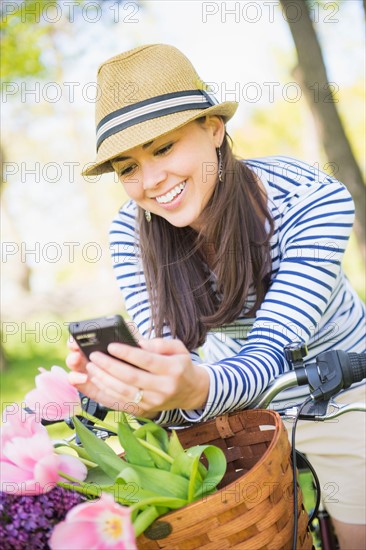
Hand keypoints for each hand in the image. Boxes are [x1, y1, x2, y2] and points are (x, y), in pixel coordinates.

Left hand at [67, 338, 209, 416]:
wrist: (191, 392)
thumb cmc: (181, 365)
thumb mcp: (178, 348)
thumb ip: (159, 343)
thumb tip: (137, 343)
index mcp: (173, 370)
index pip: (146, 361)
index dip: (127, 353)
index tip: (111, 346)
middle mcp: (163, 388)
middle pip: (131, 378)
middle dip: (109, 366)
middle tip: (94, 355)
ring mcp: (153, 402)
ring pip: (123, 392)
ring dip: (104, 380)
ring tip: (91, 367)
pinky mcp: (144, 411)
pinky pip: (120, 403)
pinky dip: (105, 392)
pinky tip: (96, 381)